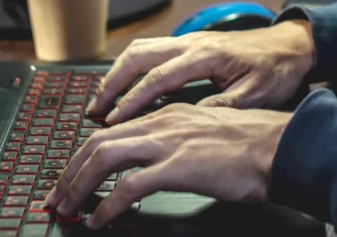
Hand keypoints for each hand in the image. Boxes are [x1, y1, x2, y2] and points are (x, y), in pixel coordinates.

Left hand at [44, 104, 291, 228]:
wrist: (279, 146)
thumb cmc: (251, 147)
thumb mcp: (206, 137)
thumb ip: (178, 146)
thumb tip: (153, 170)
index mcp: (169, 115)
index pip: (114, 132)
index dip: (85, 157)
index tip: (71, 180)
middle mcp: (163, 122)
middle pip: (99, 141)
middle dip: (70, 171)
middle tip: (56, 198)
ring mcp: (169, 142)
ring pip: (105, 157)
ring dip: (79, 186)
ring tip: (68, 210)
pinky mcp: (178, 165)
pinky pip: (129, 186)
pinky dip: (108, 205)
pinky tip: (100, 221)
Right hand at [88, 20, 314, 124]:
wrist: (289, 44)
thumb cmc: (275, 69)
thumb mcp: (256, 94)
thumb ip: (224, 107)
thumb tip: (192, 122)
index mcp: (206, 55)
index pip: (159, 78)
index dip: (133, 100)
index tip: (113, 119)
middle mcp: (192, 42)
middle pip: (140, 56)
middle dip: (113, 81)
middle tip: (94, 108)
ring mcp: (189, 40)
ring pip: (143, 49)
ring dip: (119, 71)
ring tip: (102, 98)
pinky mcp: (190, 43)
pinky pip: (153, 50)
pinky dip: (133, 66)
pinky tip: (125, 85)